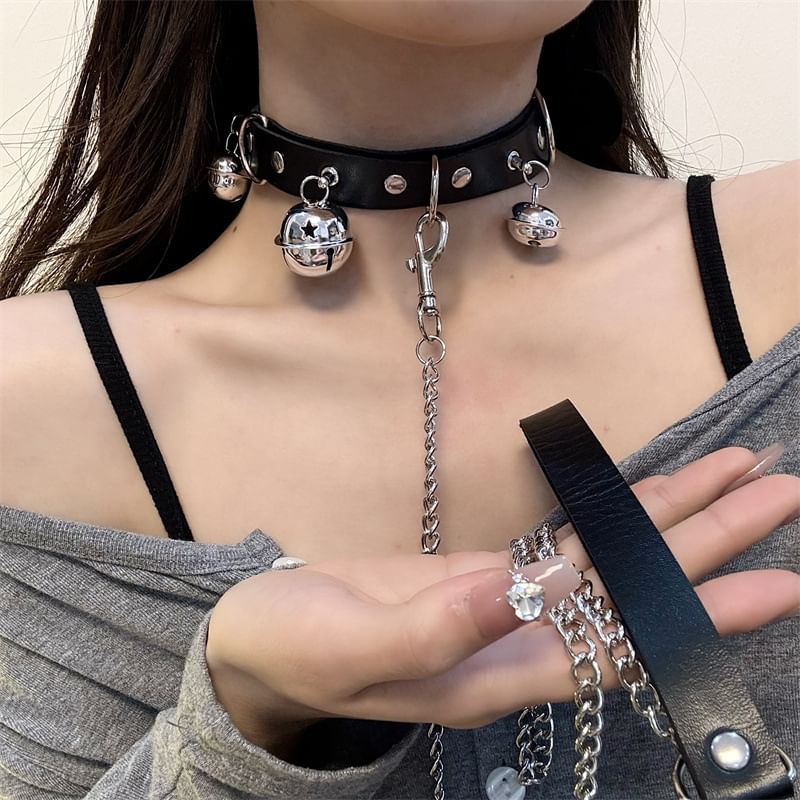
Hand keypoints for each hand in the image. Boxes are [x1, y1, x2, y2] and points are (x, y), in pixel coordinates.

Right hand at [206, 446, 798, 749]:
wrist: (262, 637)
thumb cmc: (295, 649)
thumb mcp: (350, 646)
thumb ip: (434, 630)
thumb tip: (517, 589)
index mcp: (495, 674)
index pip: (617, 647)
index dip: (693, 615)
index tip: (771, 580)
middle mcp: (518, 643)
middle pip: (633, 597)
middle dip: (710, 549)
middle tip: (782, 497)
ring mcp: (505, 604)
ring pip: (606, 563)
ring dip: (672, 522)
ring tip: (738, 477)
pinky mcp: (484, 573)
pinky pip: (564, 542)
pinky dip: (610, 516)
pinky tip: (649, 498)